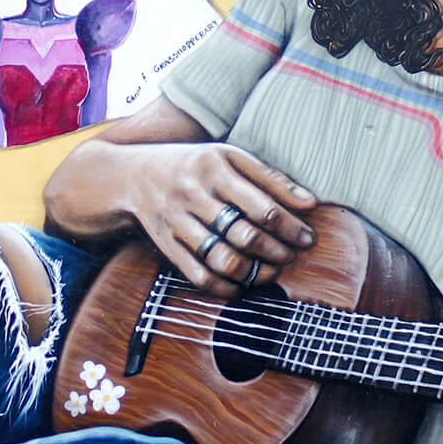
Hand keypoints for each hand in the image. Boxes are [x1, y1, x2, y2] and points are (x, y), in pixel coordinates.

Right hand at [129, 143, 318, 296]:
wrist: (132, 175)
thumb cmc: (194, 164)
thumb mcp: (229, 156)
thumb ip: (270, 177)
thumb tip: (310, 203)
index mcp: (214, 168)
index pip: (261, 206)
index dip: (290, 227)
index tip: (307, 239)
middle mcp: (193, 194)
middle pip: (244, 235)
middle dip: (276, 252)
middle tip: (291, 256)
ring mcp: (177, 222)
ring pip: (222, 259)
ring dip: (254, 273)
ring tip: (272, 272)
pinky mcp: (165, 245)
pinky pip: (197, 275)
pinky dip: (224, 287)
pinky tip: (242, 285)